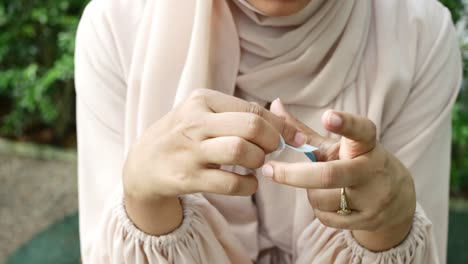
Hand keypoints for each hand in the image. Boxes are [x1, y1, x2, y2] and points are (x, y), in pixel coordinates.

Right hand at [123, 89, 304, 234]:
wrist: (143, 165)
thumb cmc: (182, 136)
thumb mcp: (202, 114)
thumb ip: (238, 113)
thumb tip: (283, 115)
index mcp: (202, 100)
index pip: (252, 109)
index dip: (280, 125)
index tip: (296, 138)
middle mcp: (195, 122)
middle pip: (251, 126)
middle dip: (272, 141)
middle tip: (271, 151)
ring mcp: (190, 151)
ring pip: (241, 151)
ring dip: (258, 161)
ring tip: (255, 164)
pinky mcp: (188, 178)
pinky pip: (230, 183)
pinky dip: (248, 186)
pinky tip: (247, 183)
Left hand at [263, 99, 415, 250]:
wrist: (396, 201)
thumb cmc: (355, 163)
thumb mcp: (335, 146)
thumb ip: (304, 130)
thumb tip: (274, 105)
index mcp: (366, 145)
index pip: (361, 131)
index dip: (345, 123)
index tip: (327, 116)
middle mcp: (372, 170)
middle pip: (328, 175)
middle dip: (293, 174)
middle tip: (268, 170)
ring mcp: (372, 198)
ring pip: (322, 198)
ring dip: (309, 193)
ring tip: (318, 187)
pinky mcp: (367, 219)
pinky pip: (327, 217)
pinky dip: (318, 210)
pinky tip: (328, 203)